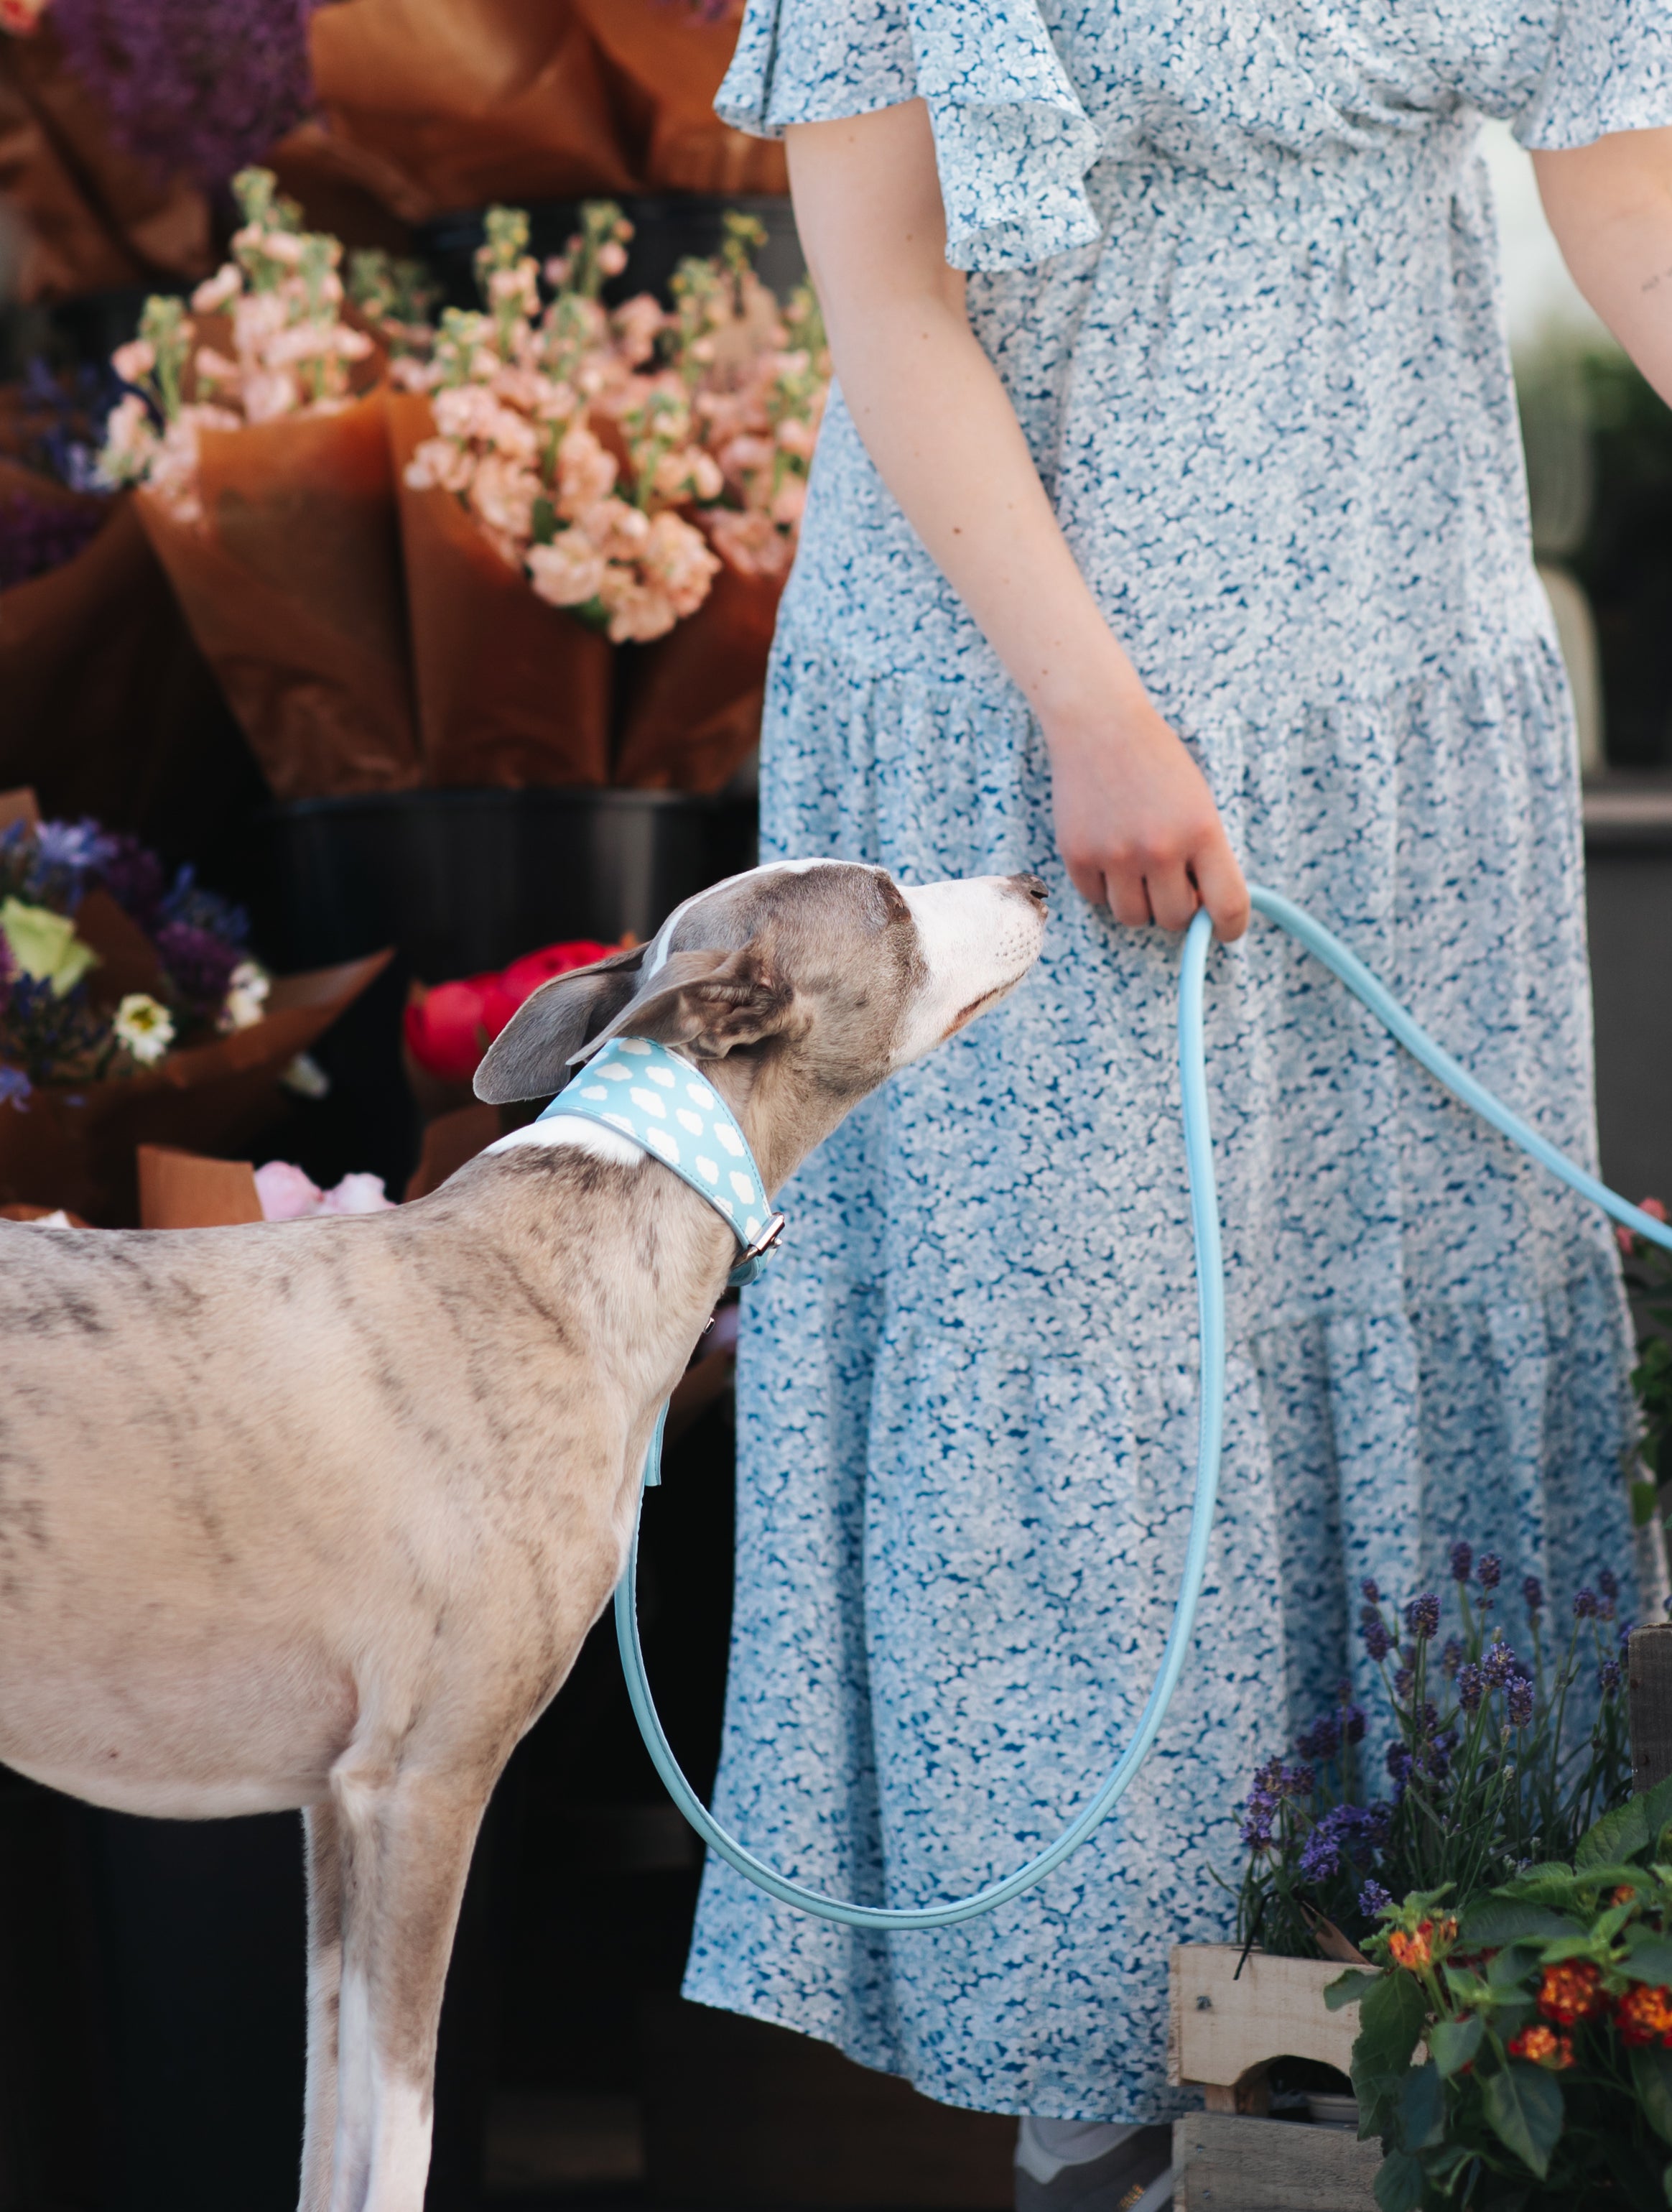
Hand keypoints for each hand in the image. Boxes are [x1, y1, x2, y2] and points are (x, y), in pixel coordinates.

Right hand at [1046, 693, 1249, 938]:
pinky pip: (1097, 898)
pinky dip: (1106, 886)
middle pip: (1174, 919)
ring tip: (1138, 868)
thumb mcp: (1199, 802)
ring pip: (1133, 917)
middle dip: (1177, 907)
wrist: (1099, 724)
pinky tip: (1109, 851)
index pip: (1227, 906)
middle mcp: (1159, 848)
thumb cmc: (1157, 762)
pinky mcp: (1078, 855)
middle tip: (1171, 880)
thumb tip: (1204, 911)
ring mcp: (1115, 854)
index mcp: (1201, 831)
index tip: (1224, 930)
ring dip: (1139, 901)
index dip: (1229, 928)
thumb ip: (1206, 856)